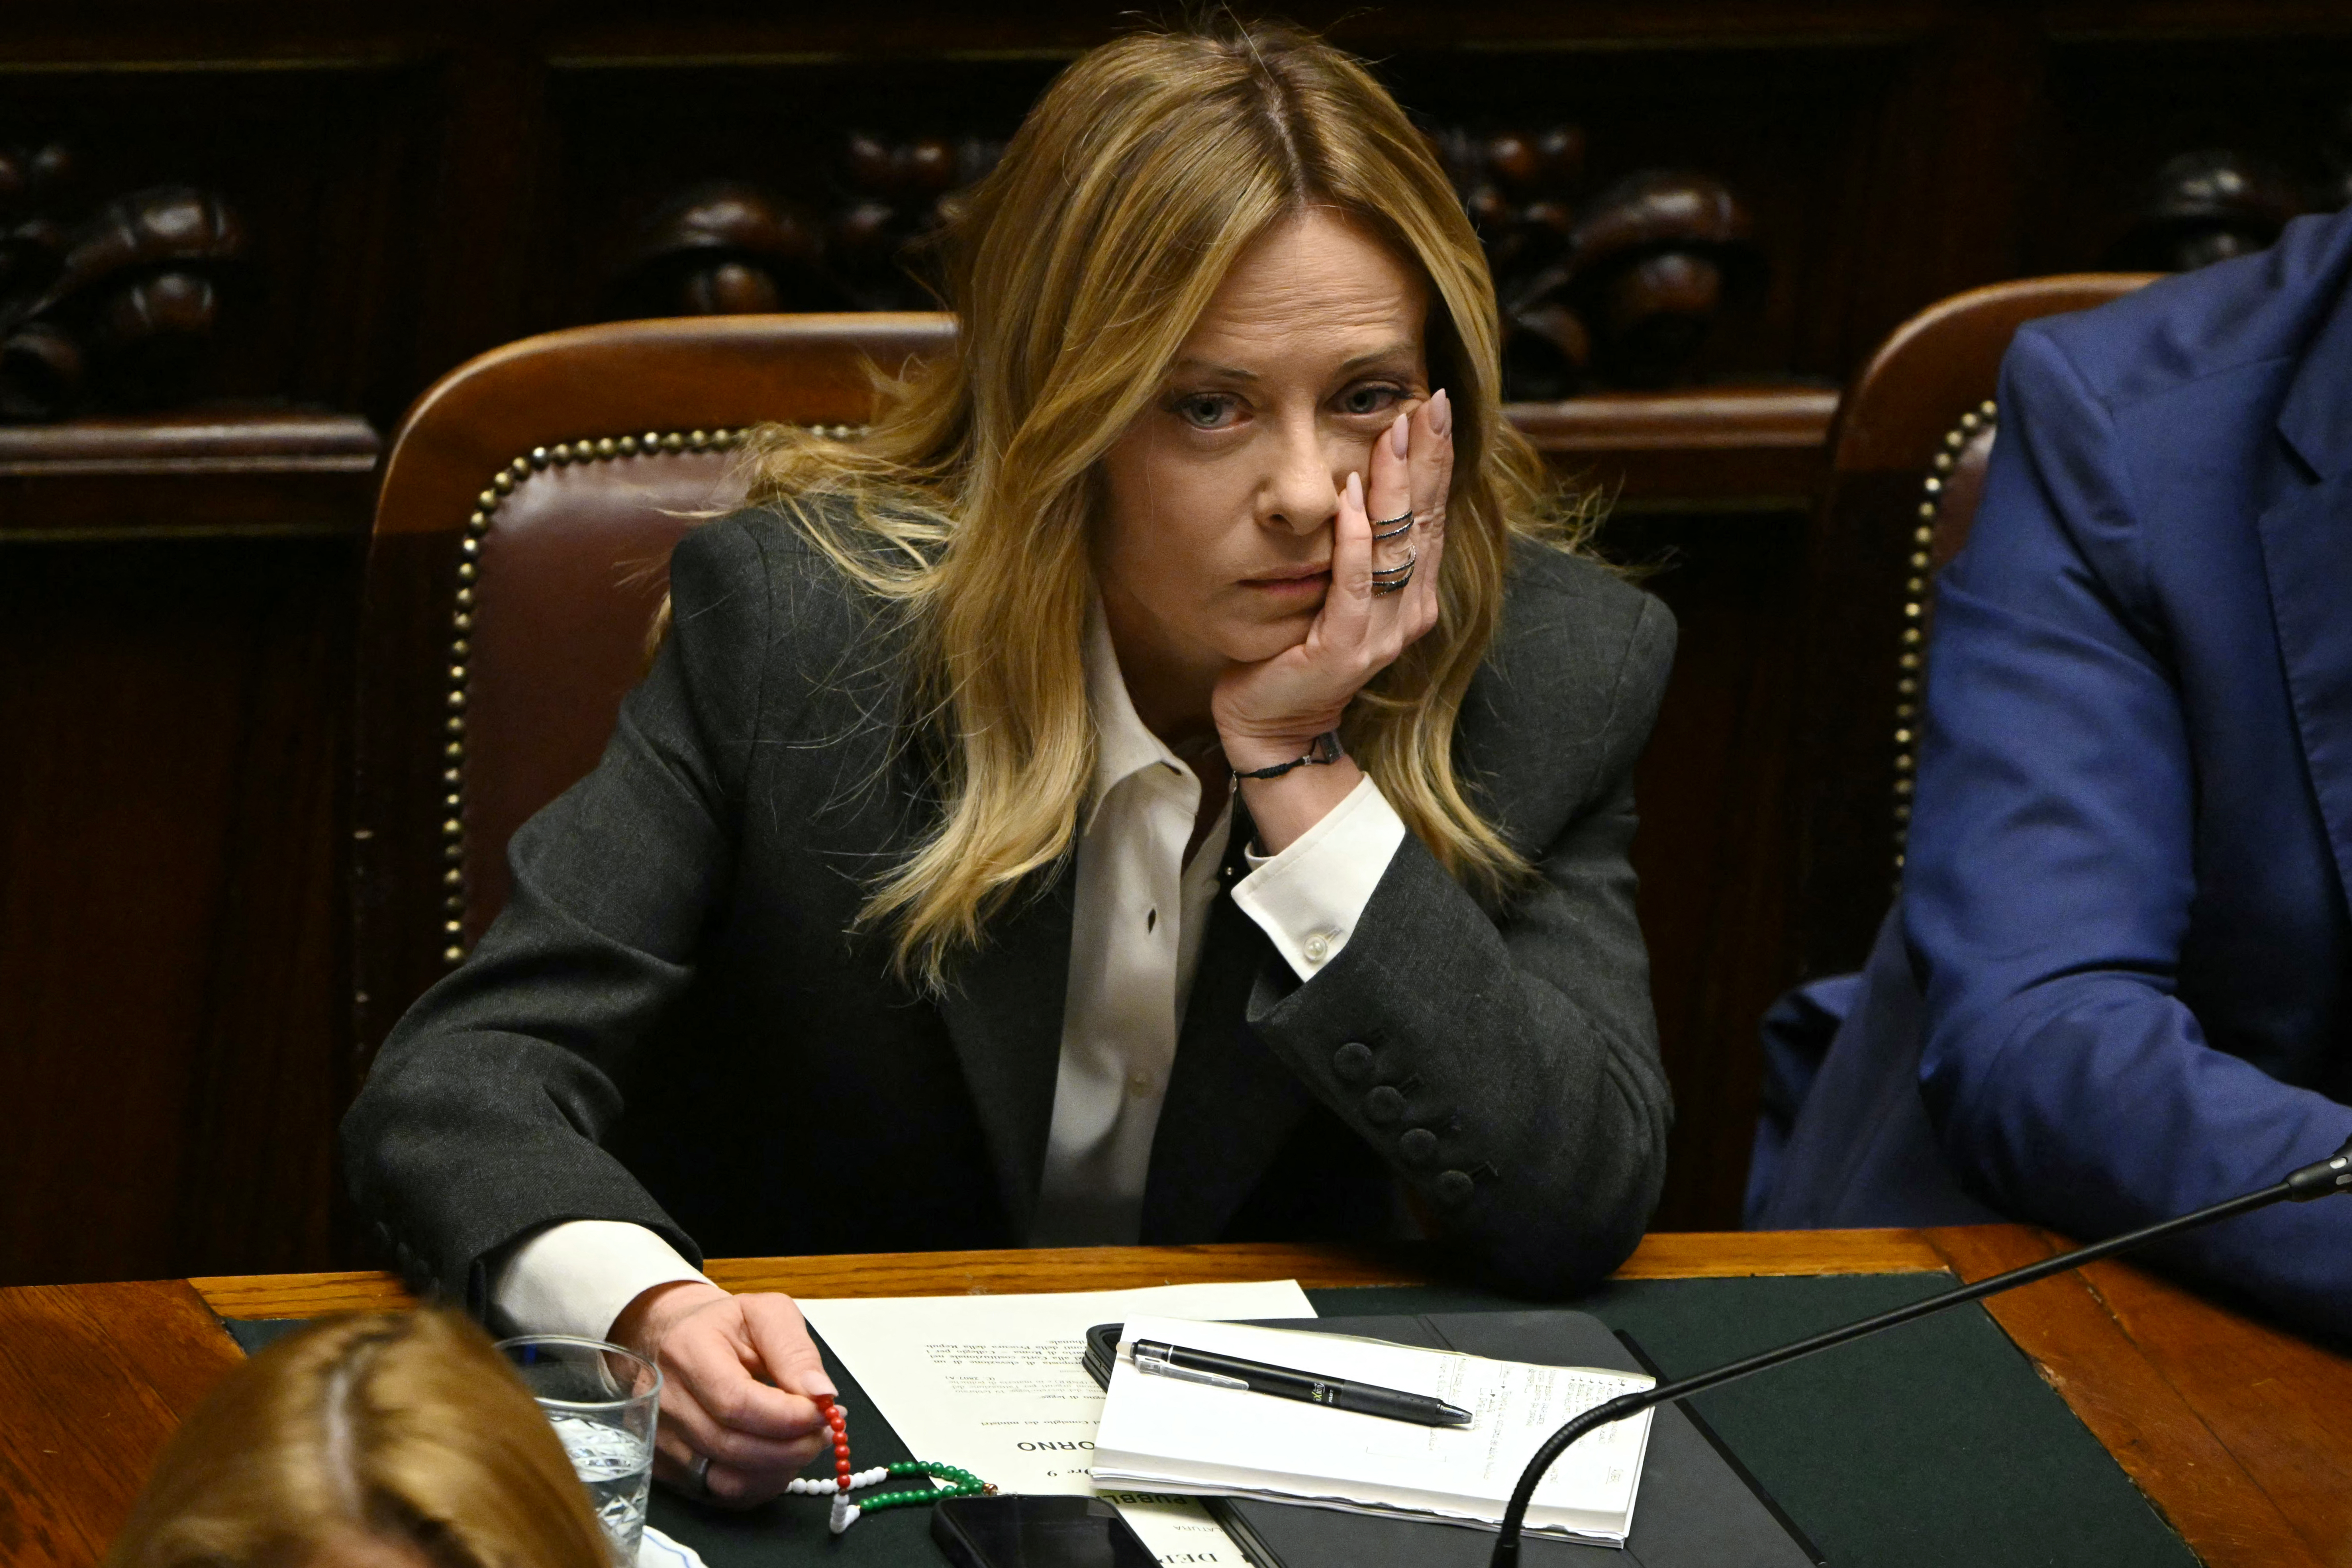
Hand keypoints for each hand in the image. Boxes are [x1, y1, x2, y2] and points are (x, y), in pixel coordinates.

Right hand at [611, 1280, 835, 1506]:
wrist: (677, 1339)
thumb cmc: (726, 1326)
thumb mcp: (767, 1314)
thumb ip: (795, 1351)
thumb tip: (822, 1393)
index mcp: (687, 1351)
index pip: (736, 1402)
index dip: (787, 1416)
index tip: (825, 1412)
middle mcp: (665, 1401)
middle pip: (732, 1446)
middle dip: (792, 1446)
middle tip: (826, 1431)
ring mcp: (661, 1440)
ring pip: (727, 1479)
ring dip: (780, 1468)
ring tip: (807, 1441)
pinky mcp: (668, 1468)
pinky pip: (721, 1494)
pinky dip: (761, 1483)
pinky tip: (780, 1458)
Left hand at [1214, 388, 1451, 849]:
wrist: (1274, 721)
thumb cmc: (1299, 651)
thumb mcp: (1338, 592)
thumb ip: (1361, 550)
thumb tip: (1360, 481)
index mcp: (1413, 596)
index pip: (1432, 514)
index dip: (1436, 458)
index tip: (1431, 404)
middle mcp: (1408, 612)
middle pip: (1425, 520)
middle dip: (1426, 457)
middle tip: (1426, 401)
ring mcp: (1380, 633)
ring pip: (1396, 546)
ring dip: (1394, 485)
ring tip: (1392, 430)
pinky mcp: (1342, 647)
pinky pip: (1353, 584)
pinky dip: (1352, 539)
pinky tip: (1348, 496)